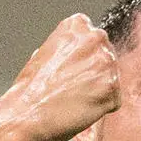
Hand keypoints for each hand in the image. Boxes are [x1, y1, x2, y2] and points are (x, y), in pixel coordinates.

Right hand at [0, 14, 120, 140]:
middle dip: (95, 75)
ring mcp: (106, 62)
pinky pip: (114, 101)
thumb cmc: (30, 90)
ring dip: (98, 93)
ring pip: (112, 80)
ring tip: (74, 100)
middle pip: (107, 59)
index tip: (70, 72)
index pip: (95, 41)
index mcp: (78, 24)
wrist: (26, 115)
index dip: (84, 61)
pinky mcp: (112, 87)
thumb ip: (68, 48)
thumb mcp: (45, 52)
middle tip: (73, 89)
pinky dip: (101, 109)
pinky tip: (80, 109)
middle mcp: (95, 37)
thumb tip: (79, 54)